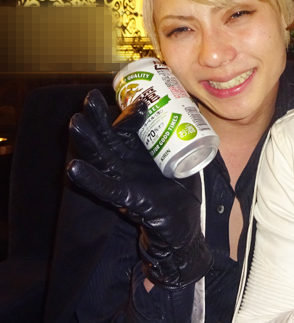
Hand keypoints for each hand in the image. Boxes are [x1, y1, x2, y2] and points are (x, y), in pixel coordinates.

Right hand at [67, 89, 212, 289]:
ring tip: (75, 123)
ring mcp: (125, 179)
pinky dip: (90, 178)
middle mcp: (127, 162)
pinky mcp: (127, 198)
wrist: (185, 225)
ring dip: (87, 141)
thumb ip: (180, 138)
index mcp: (139, 151)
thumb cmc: (181, 189)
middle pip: (109, 137)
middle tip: (90, 98)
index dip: (130, 113)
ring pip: (101, 157)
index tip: (136, 96)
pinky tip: (74, 168)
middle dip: (99, 118)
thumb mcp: (182, 158)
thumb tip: (188, 109)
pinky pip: (105, 188)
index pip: (129, 128)